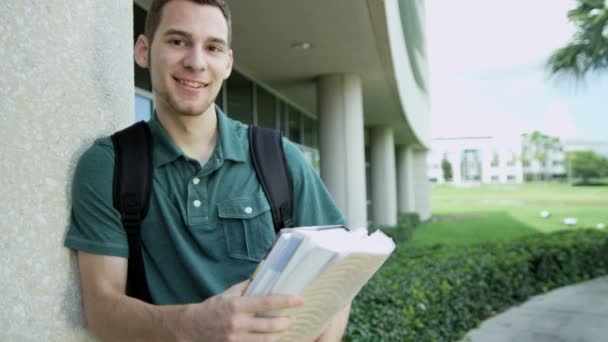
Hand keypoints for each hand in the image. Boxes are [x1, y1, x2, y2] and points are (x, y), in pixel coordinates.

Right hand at [182, 280, 303, 340]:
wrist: (191, 328)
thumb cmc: (212, 308)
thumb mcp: (227, 293)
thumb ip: (245, 287)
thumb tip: (263, 276)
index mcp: (236, 306)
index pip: (266, 303)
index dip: (285, 301)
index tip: (300, 299)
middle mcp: (237, 323)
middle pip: (270, 325)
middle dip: (286, 322)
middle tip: (294, 317)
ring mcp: (235, 339)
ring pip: (266, 339)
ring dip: (280, 334)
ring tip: (286, 327)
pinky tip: (274, 337)